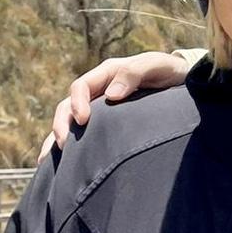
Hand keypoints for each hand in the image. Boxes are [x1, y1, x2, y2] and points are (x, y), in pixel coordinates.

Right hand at [40, 52, 191, 159]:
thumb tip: (111, 95)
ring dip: (57, 139)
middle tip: (63, 145)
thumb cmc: (169, 70)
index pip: (81, 87)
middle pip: (68, 107)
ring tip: (48, 160)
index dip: (77, 103)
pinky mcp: (105, 123)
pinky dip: (69, 149)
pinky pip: (83, 135)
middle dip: (61, 125)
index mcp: (107, 74)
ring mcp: (99, 108)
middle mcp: (98, 90)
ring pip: (69, 123)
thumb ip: (134, 74)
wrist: (183, 79)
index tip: (83, 121)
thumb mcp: (156, 65)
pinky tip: (61, 167)